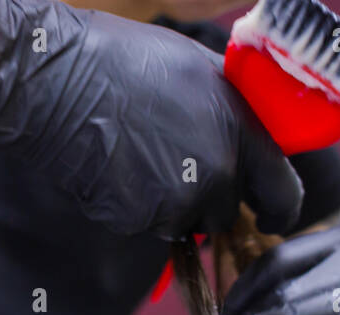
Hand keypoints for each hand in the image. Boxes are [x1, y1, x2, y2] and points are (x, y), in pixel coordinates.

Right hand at [0, 0, 301, 239]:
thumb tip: (247, 143)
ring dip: (169, 206)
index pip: (283, 191)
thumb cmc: (122, 63)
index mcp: (240, 129)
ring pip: (184, 223)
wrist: (57, 83)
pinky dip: (134, 209)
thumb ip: (232, 115)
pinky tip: (114, 170)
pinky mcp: (140, 220)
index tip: (270, 216)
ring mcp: (178, 200)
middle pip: (226, 213)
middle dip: (208, 200)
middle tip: (174, 165)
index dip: (277, 209)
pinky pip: (146, 226)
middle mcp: (217, 170)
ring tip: (138, 159)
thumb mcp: (197, 70)